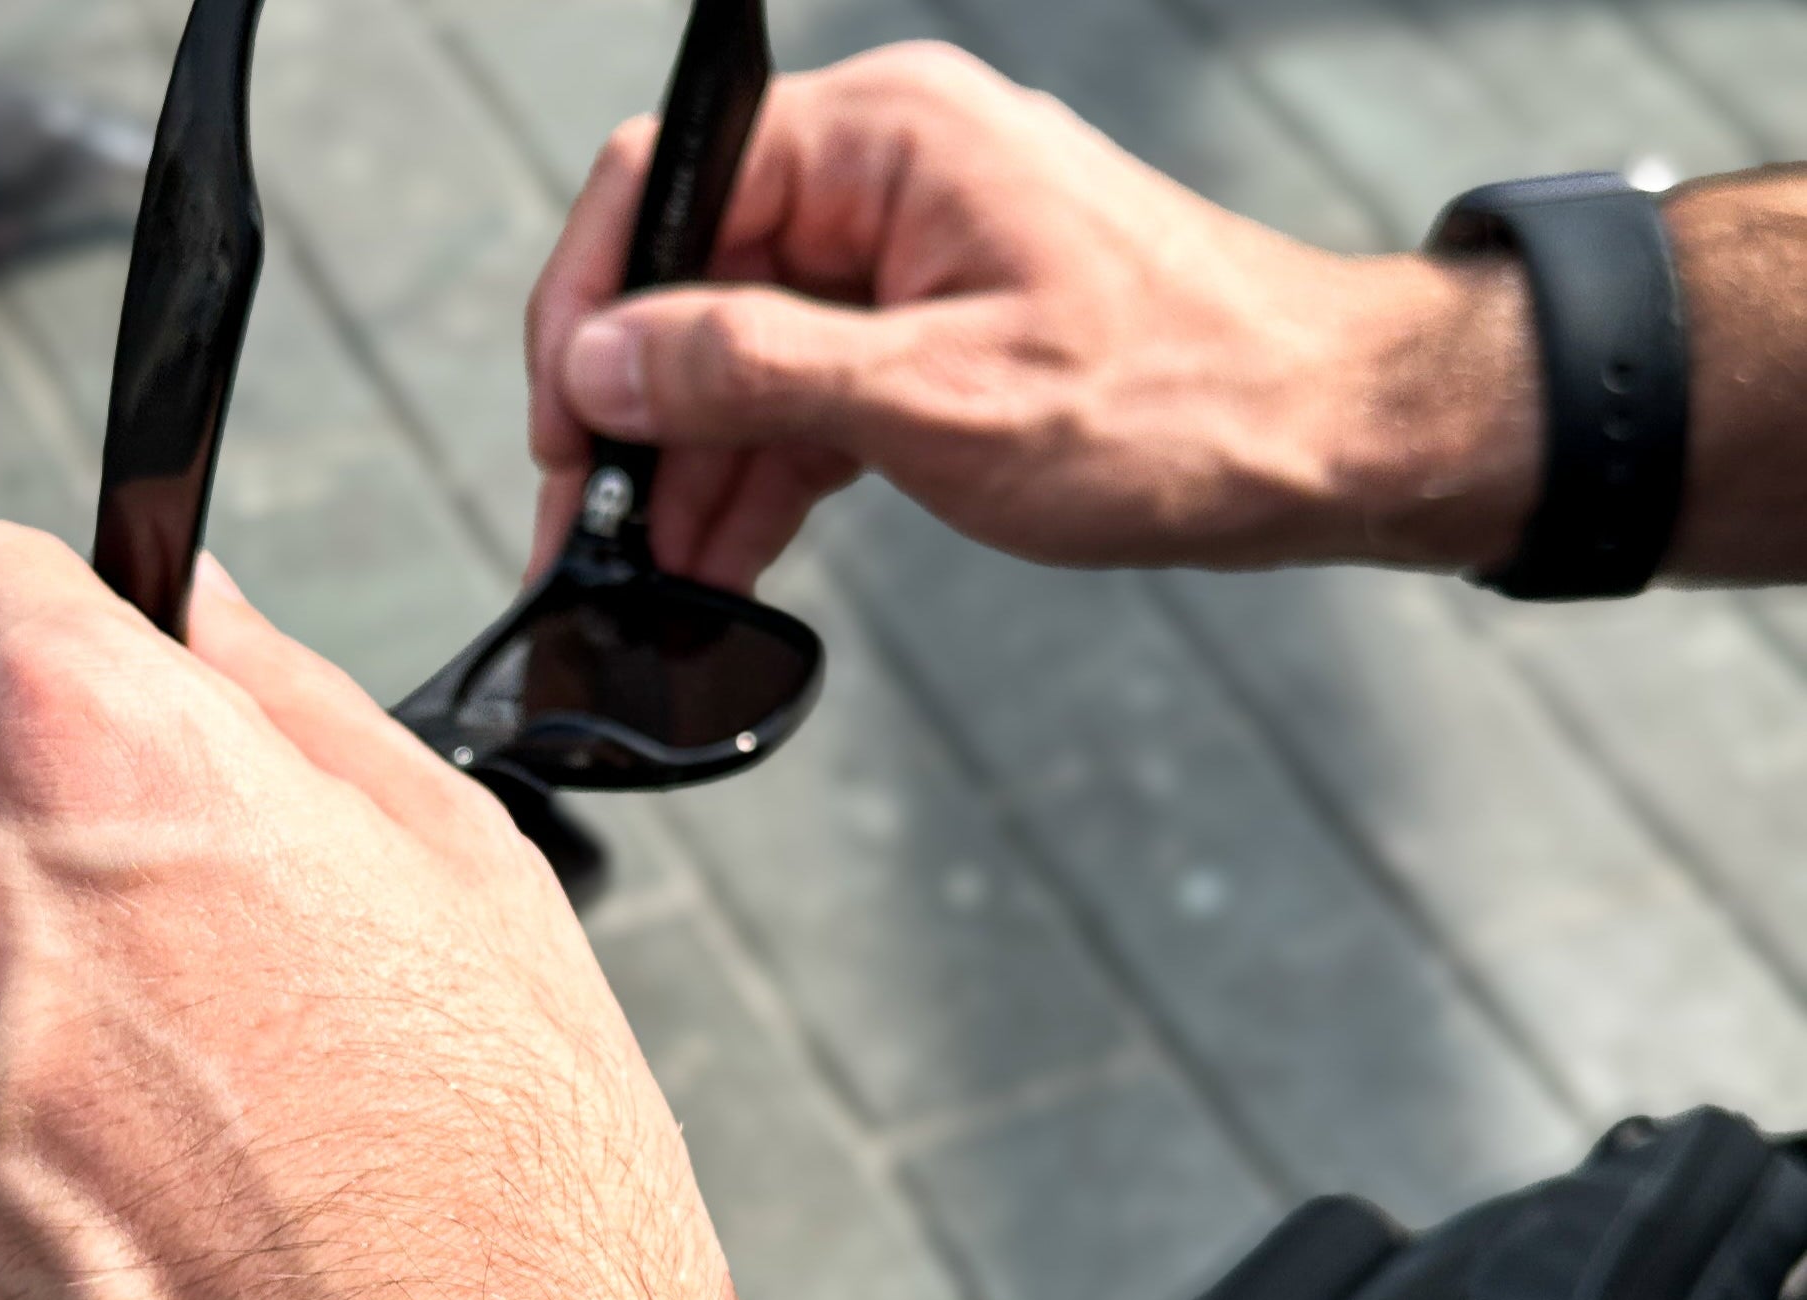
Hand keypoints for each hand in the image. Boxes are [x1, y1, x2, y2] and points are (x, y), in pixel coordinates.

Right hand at [527, 41, 1536, 588]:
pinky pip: (814, 392)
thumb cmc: (1173, 400)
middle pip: (698, 281)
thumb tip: (602, 366)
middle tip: (587, 536)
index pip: (670, 184)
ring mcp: (914, 255)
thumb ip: (748, 372)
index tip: (560, 432)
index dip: (589, 310)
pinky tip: (723, 554)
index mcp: (883, 140)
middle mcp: (886, 177)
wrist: (1325, 439)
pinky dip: (769, 473)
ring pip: (749, 353)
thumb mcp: (933, 400)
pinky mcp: (939, 329)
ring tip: (650, 574)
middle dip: (635, 417)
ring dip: (697, 466)